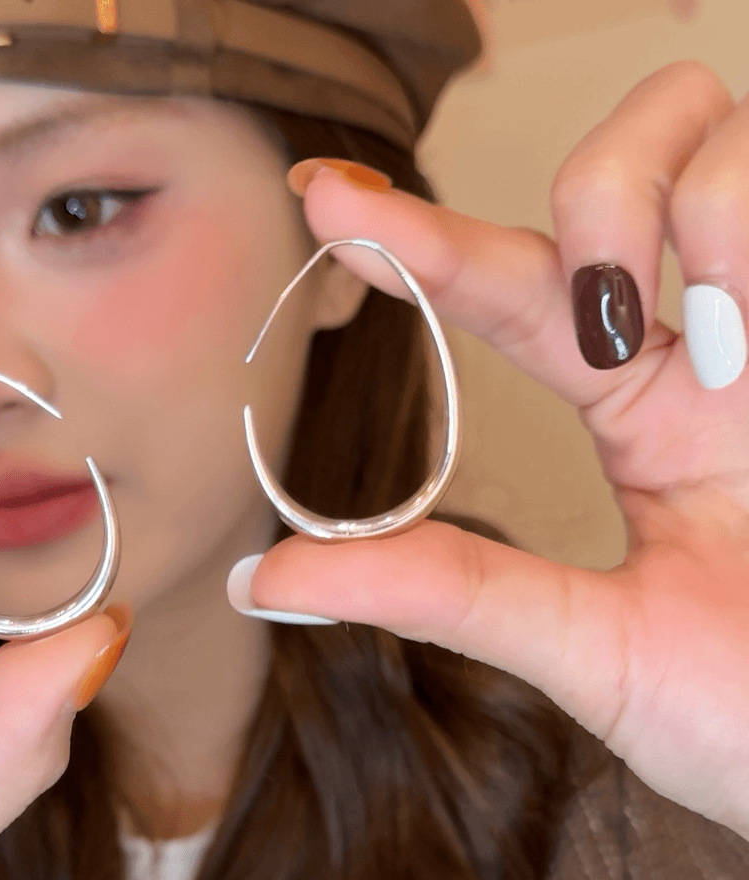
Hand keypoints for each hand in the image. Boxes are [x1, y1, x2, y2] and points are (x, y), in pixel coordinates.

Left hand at [234, 61, 748, 841]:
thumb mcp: (594, 654)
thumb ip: (446, 597)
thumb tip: (263, 583)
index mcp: (645, 415)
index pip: (511, 290)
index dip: (417, 238)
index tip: (324, 200)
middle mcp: (715, 345)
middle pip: (625, 159)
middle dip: (597, 196)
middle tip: (611, 311)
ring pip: (719, 139)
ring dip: (693, 212)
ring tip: (727, 349)